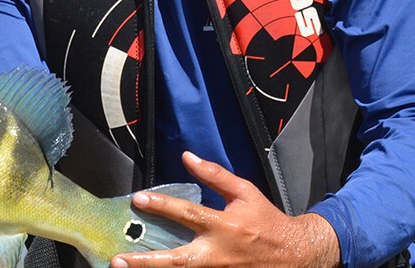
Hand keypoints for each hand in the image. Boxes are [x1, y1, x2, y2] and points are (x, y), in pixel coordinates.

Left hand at [111, 152, 340, 267]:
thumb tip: (187, 158)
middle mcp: (218, 254)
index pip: (188, 214)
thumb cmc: (267, 221)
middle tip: (119, 261)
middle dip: (146, 263)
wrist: (295, 254)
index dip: (162, 206)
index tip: (139, 199)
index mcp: (225, 226)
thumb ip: (215, 176)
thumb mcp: (245, 192)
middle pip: (178, 261)